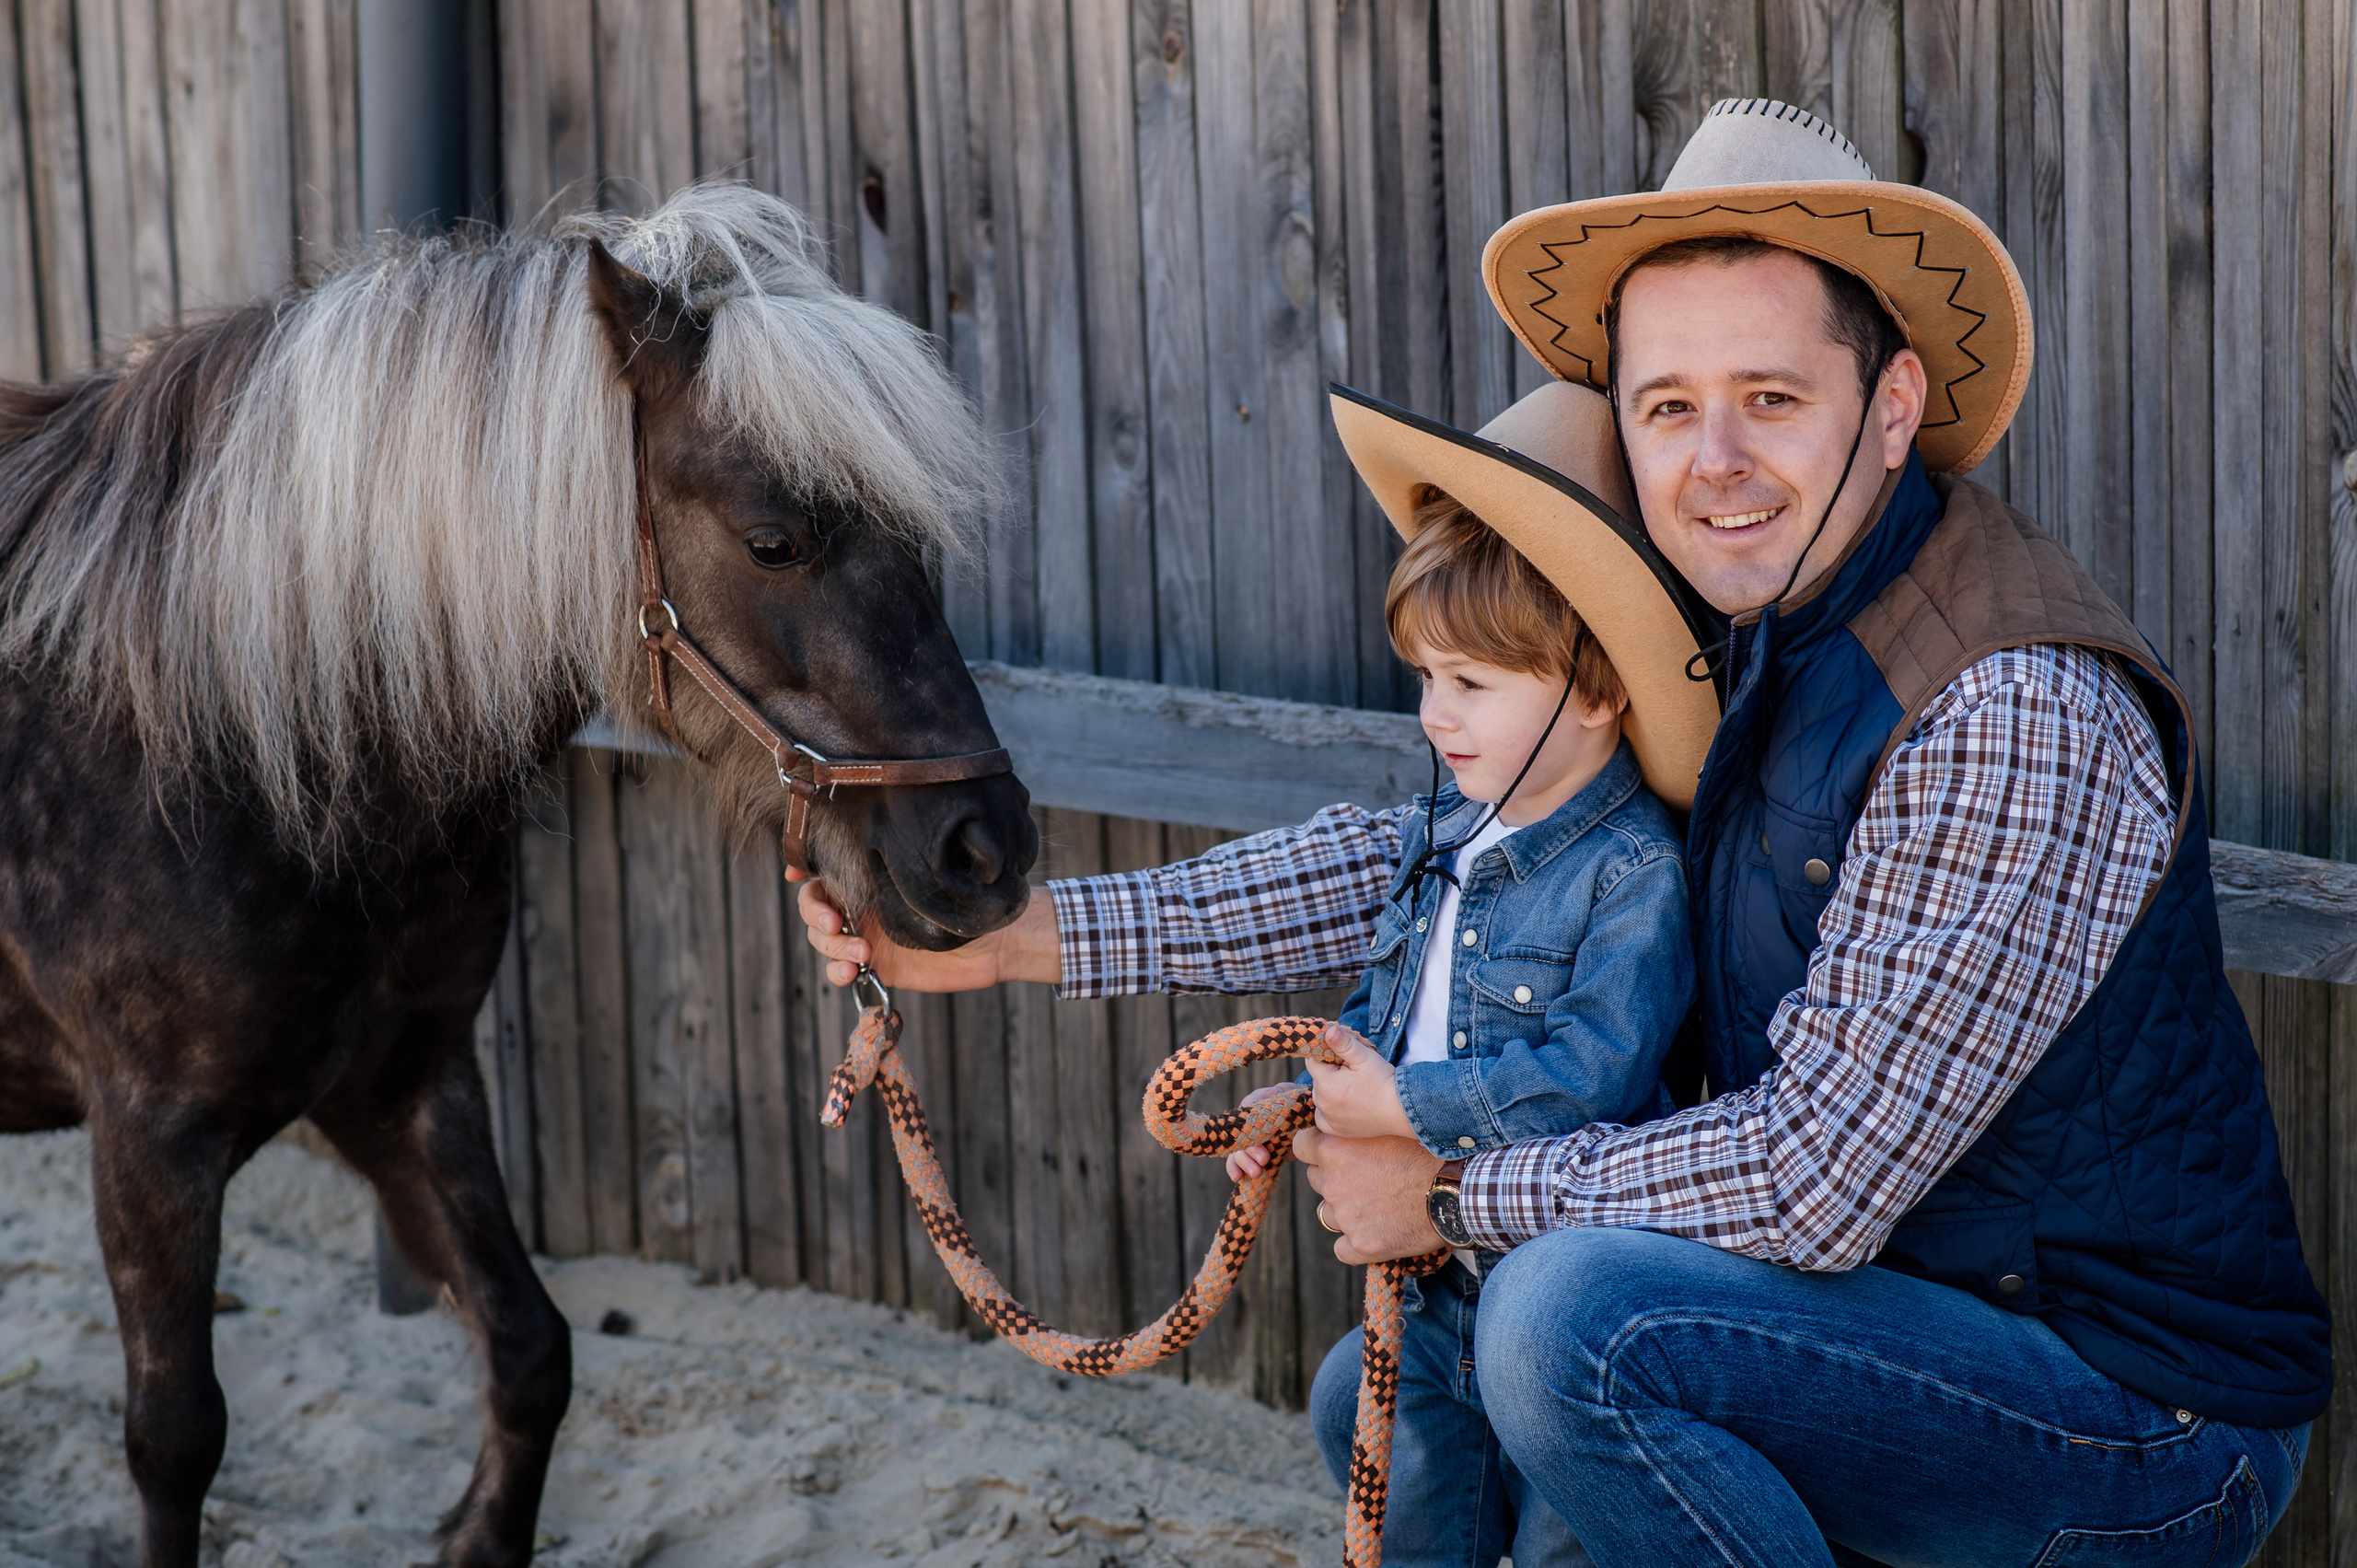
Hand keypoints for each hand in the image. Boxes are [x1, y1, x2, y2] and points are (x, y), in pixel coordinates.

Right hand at [791, 871, 1060, 991]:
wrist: (997, 942)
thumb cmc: (970, 898)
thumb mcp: (932, 875)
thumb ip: (895, 866)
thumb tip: (864, 840)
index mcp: (872, 875)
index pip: (825, 869)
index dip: (804, 871)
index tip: (795, 876)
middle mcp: (864, 903)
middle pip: (814, 906)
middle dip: (816, 914)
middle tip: (837, 923)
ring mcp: (866, 935)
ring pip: (823, 939)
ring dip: (831, 946)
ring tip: (862, 953)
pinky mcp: (876, 966)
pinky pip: (840, 970)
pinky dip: (837, 971)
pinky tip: (852, 971)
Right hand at [1224, 1085, 1289, 1181]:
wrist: (1306, 1125)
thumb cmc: (1298, 1107)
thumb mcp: (1295, 1098)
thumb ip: (1285, 1095)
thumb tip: (1271, 1092)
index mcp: (1259, 1101)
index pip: (1248, 1106)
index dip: (1251, 1122)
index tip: (1260, 1134)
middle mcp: (1249, 1120)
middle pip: (1242, 1133)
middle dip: (1251, 1149)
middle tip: (1264, 1159)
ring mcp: (1249, 1138)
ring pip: (1238, 1150)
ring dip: (1244, 1162)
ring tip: (1257, 1173)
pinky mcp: (1252, 1154)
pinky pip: (1237, 1161)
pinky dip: (1234, 1169)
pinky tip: (1237, 1177)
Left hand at [1292, 1128, 1445, 1264]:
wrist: (1458, 1188)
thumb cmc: (1428, 1150)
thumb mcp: (1385, 1126)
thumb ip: (1356, 1128)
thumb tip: (1345, 1120)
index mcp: (1333, 1148)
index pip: (1301, 1145)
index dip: (1318, 1148)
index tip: (1336, 1151)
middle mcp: (1331, 1182)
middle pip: (1317, 1179)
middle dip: (1335, 1178)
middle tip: (1368, 1177)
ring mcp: (1344, 1216)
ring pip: (1328, 1213)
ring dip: (1345, 1210)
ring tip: (1379, 1204)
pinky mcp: (1360, 1245)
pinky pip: (1342, 1248)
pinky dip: (1355, 1243)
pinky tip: (1377, 1232)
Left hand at [1304, 1023, 1412, 1139]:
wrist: (1401, 1111)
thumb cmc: (1383, 1081)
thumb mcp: (1364, 1057)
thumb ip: (1343, 1042)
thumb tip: (1327, 1030)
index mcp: (1326, 1084)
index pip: (1313, 1061)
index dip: (1327, 1056)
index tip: (1345, 1060)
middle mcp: (1322, 1103)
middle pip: (1317, 1079)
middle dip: (1330, 1073)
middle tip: (1353, 1075)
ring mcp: (1328, 1119)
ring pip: (1320, 1096)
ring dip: (1330, 1090)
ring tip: (1354, 1089)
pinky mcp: (1335, 1130)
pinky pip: (1323, 1116)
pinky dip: (1330, 1109)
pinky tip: (1346, 1104)